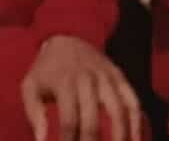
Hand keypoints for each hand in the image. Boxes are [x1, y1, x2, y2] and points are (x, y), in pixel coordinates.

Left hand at [20, 35, 141, 140]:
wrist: (66, 38)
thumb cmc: (47, 70)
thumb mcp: (30, 85)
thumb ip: (33, 112)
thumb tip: (42, 139)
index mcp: (65, 82)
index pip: (69, 120)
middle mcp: (88, 78)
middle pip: (93, 119)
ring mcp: (107, 77)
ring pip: (118, 110)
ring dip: (119, 137)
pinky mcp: (120, 76)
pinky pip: (133, 100)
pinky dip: (137, 122)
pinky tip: (136, 140)